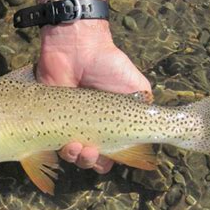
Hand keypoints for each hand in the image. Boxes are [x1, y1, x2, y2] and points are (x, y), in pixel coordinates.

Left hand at [35, 0, 151, 173]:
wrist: (76, 49)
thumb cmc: (109, 66)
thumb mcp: (136, 87)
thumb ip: (147, 109)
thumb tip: (159, 131)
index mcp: (110, 124)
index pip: (113, 153)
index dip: (113, 159)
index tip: (113, 154)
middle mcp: (90, 128)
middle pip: (91, 159)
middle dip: (91, 161)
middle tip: (92, 150)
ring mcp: (69, 125)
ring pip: (73, 155)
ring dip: (77, 157)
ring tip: (77, 147)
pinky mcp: (51, 120)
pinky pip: (54, 144)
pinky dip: (61, 149)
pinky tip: (66, 143)